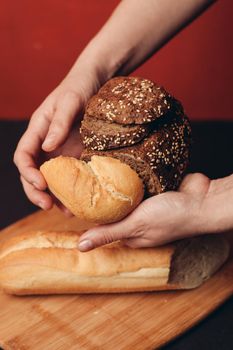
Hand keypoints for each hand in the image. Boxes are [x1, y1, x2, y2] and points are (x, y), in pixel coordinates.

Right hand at [14, 71, 100, 210]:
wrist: (96, 83)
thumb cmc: (79, 87)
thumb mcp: (69, 101)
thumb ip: (58, 124)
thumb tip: (47, 148)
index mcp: (37, 130)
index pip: (22, 155)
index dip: (27, 172)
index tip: (40, 184)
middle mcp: (45, 144)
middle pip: (32, 173)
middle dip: (36, 192)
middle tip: (48, 206)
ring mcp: (60, 151)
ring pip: (50, 179)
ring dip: (54, 196)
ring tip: (66, 211)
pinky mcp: (75, 156)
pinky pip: (70, 177)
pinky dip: (71, 191)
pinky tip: (79, 202)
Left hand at [78, 173, 210, 250]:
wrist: (203, 198)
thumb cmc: (172, 217)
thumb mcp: (136, 225)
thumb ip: (109, 233)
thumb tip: (80, 247)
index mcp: (132, 235)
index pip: (106, 225)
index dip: (94, 213)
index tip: (80, 197)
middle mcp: (139, 221)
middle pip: (116, 208)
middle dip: (106, 195)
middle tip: (90, 178)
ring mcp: (148, 205)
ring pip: (127, 194)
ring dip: (120, 184)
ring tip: (103, 169)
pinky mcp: (156, 189)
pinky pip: (140, 182)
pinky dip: (134, 176)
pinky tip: (124, 166)